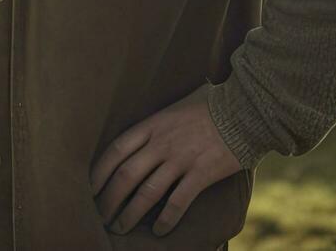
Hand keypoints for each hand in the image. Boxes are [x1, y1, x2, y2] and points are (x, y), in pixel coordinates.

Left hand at [90, 85, 241, 236]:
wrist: (246, 109)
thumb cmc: (211, 105)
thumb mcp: (176, 106)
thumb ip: (157, 122)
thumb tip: (141, 134)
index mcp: (152, 125)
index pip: (115, 151)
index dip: (98, 173)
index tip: (89, 189)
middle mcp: (162, 143)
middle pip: (125, 176)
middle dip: (108, 199)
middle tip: (100, 215)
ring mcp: (181, 159)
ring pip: (146, 193)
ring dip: (129, 214)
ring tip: (119, 227)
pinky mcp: (202, 174)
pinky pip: (178, 202)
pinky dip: (166, 219)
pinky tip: (158, 231)